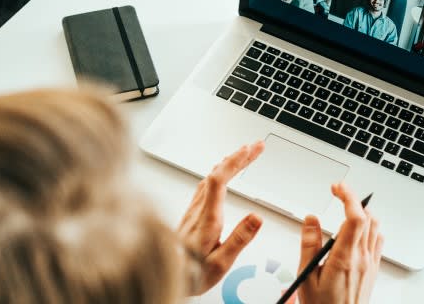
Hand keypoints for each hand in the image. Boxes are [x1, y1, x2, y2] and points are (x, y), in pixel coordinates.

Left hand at [177, 141, 264, 294]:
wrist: (167, 277)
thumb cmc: (191, 274)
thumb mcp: (221, 262)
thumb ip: (239, 239)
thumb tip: (256, 217)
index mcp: (208, 219)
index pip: (220, 180)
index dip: (236, 161)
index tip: (251, 150)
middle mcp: (198, 210)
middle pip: (217, 173)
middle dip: (238, 157)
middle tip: (256, 147)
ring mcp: (193, 211)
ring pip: (210, 177)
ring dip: (228, 163)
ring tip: (242, 155)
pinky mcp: (191, 215)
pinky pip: (205, 186)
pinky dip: (218, 174)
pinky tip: (220, 175)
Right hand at [296, 183, 382, 303]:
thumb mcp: (306, 277)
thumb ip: (308, 245)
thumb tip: (311, 220)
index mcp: (345, 259)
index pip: (355, 218)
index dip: (348, 196)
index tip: (337, 187)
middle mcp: (363, 259)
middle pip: (368, 218)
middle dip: (354, 199)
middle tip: (338, 192)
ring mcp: (371, 265)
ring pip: (376, 228)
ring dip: (364, 213)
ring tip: (348, 208)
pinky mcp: (373, 271)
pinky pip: (378, 241)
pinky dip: (370, 228)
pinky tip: (359, 231)